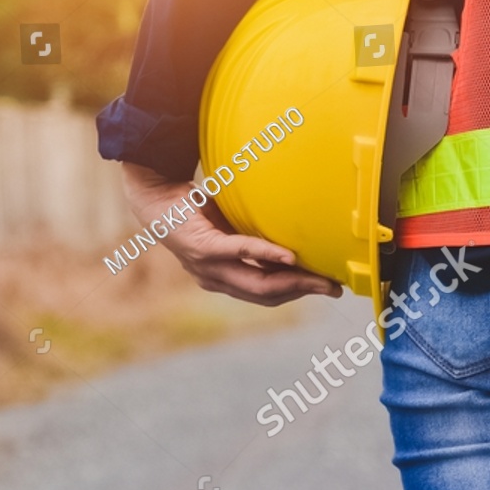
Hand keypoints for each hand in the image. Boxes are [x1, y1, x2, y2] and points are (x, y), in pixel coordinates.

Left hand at [120, 161, 343, 306]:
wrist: (154, 194)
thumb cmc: (193, 208)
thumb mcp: (230, 226)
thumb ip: (254, 237)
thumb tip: (292, 233)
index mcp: (222, 278)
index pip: (266, 294)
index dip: (297, 293)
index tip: (327, 288)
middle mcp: (214, 279)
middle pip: (267, 295)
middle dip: (304, 292)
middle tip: (335, 287)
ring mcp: (207, 266)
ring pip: (258, 283)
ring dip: (294, 280)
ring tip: (322, 278)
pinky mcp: (203, 247)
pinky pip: (241, 252)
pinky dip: (267, 255)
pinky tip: (289, 257)